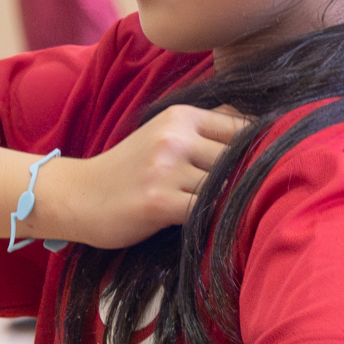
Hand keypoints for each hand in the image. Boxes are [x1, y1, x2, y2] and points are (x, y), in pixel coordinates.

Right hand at [46, 104, 248, 248]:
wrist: (78, 195)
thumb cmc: (128, 169)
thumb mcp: (164, 134)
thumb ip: (208, 126)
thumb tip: (260, 120)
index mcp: (181, 116)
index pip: (244, 128)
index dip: (262, 152)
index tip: (265, 171)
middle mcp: (175, 137)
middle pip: (240, 158)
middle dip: (251, 180)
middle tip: (255, 198)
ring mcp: (166, 169)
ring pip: (226, 185)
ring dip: (233, 203)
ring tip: (234, 215)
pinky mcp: (159, 202)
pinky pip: (206, 211)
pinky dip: (215, 220)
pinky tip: (213, 226)